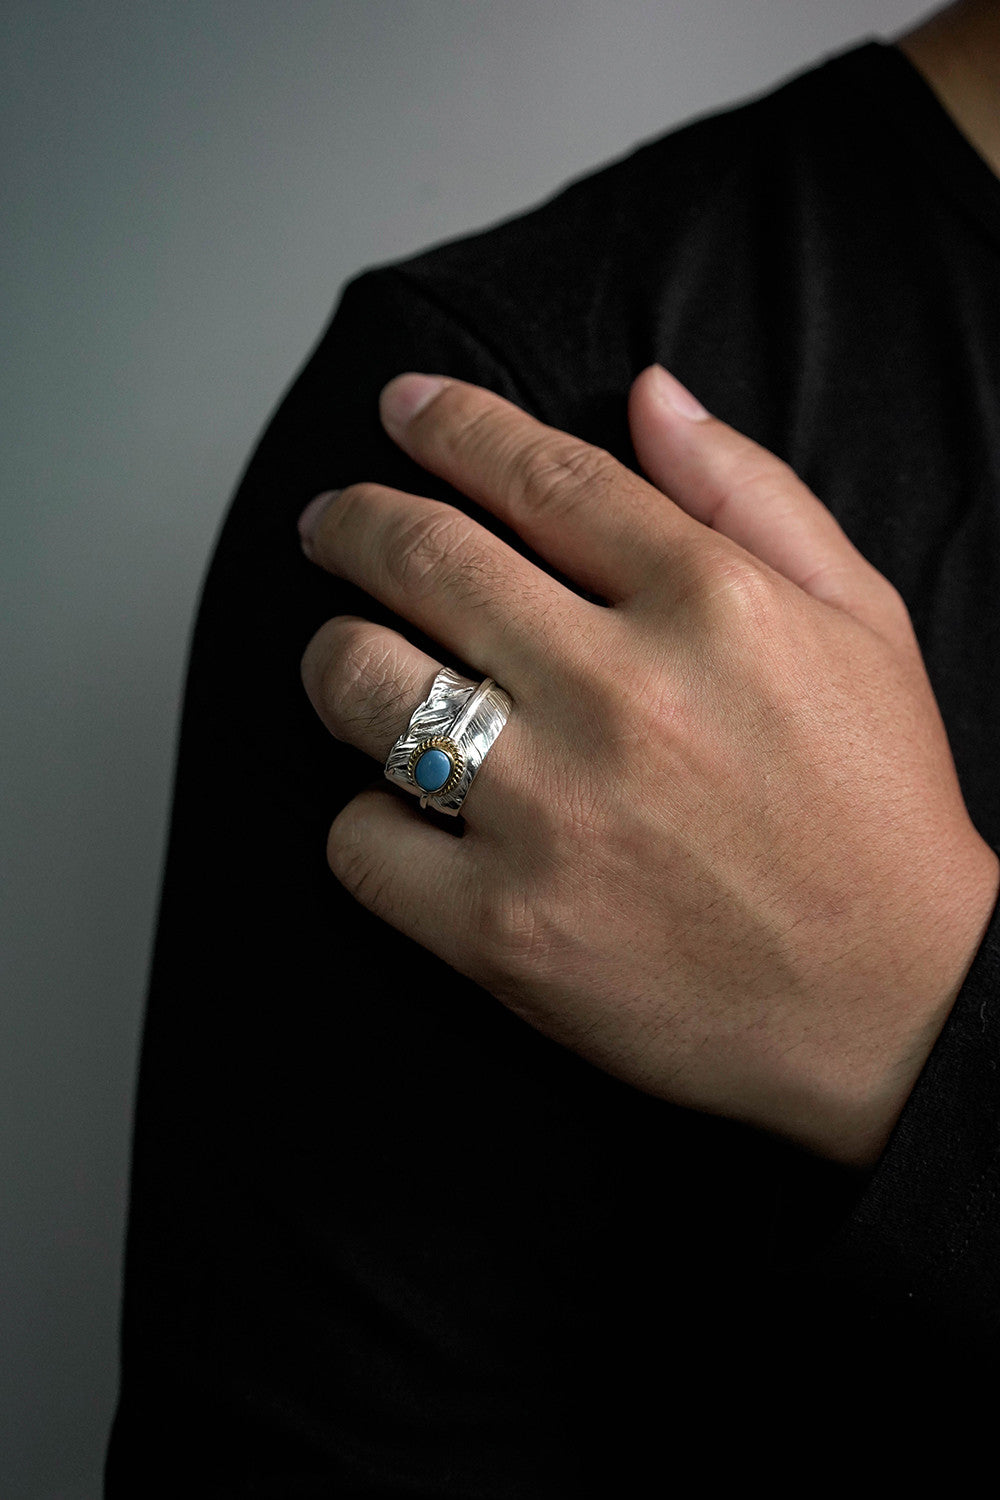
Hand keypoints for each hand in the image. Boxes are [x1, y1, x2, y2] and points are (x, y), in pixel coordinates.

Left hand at [298, 366, 998, 1167]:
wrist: (895, 1010)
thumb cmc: (878, 812)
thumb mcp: (860, 621)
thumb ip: (748, 492)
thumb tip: (648, 392)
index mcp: (710, 603)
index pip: (537, 472)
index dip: (449, 424)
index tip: (403, 406)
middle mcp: (620, 694)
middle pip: (421, 555)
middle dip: (351, 519)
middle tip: (332, 522)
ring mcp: (553, 815)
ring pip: (358, 680)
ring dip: (333, 653)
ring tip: (349, 654)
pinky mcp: (503, 930)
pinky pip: (358, 839)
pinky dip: (362, 814)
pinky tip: (402, 806)